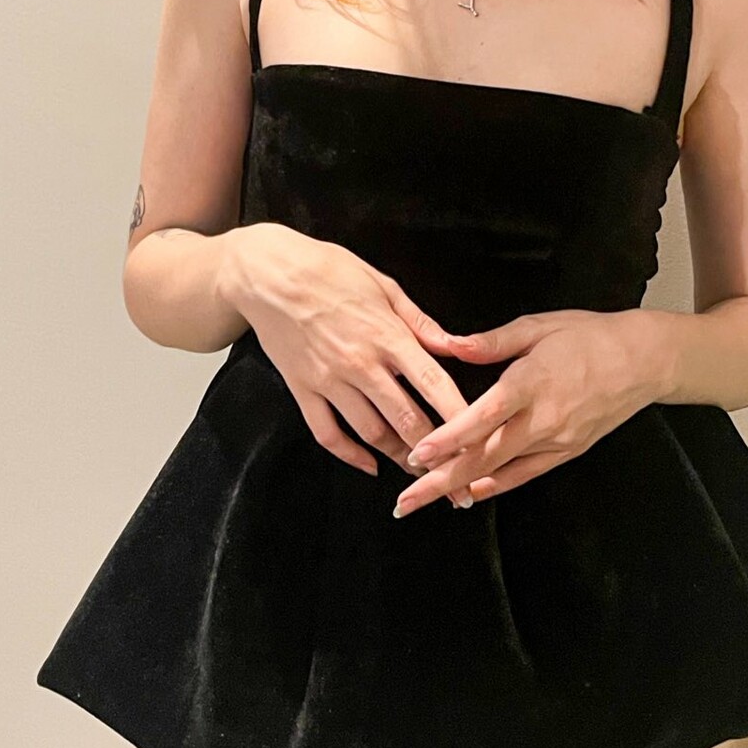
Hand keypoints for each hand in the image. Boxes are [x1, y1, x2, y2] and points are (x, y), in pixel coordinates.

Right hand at [231, 223, 474, 499]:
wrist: (267, 274)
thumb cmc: (329, 270)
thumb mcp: (384, 286)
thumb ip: (421, 323)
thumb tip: (456, 347)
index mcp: (388, 336)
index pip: (434, 385)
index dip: (460, 418)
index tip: (480, 441)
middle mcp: (361, 364)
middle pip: (407, 420)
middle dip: (436, 453)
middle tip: (457, 476)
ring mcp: (330, 381)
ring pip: (371, 433)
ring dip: (399, 457)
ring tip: (422, 473)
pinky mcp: (302, 390)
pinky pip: (328, 433)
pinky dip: (350, 455)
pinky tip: (369, 466)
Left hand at [392, 308, 665, 515]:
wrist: (645, 361)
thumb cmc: (590, 336)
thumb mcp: (538, 327)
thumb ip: (490, 342)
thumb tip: (448, 344)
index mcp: (531, 381)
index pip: (483, 418)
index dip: (449, 439)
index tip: (417, 455)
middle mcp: (542, 418)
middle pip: (484, 457)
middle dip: (440, 482)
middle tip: (405, 501)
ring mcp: (556, 440)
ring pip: (500, 472)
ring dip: (460, 489)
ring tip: (424, 502)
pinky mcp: (568, 452)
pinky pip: (525, 475)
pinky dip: (496, 486)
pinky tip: (470, 495)